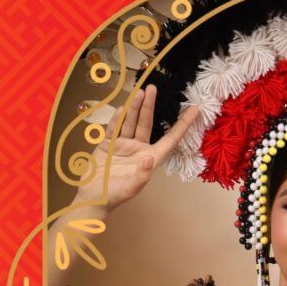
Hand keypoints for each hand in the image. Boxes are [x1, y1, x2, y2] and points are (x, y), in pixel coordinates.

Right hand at [74, 85, 199, 211]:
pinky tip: (122, 109)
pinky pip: (114, 128)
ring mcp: (123, 144)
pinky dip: (118, 119)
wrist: (92, 196)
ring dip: (134, 107)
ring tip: (140, 92)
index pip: (170, 139)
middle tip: (153, 88)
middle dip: (149, 106)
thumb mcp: (130, 189)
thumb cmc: (114, 196)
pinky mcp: (108, 143)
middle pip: (146, 124)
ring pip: (130, 122)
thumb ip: (141, 175)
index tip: (194, 110)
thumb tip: (149, 159)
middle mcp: (139, 149)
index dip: (183, 125)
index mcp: (150, 158)